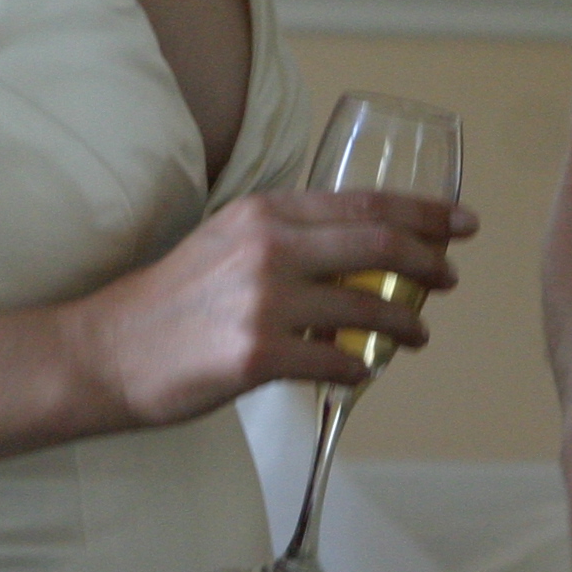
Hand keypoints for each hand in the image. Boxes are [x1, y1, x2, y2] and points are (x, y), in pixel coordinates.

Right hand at [72, 188, 475, 426]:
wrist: (110, 351)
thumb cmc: (173, 300)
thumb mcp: (227, 239)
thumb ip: (285, 234)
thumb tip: (355, 245)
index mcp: (264, 211)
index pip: (363, 201)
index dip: (423, 210)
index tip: (461, 221)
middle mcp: (268, 247)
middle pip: (378, 243)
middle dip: (429, 258)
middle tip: (452, 275)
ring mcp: (264, 302)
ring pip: (366, 306)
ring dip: (405, 322)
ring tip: (418, 332)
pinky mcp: (257, 356)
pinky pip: (336, 363)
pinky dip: (361, 368)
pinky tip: (367, 370)